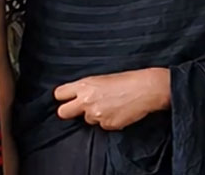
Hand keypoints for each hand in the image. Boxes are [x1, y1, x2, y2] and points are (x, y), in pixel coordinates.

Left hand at [54, 68, 169, 130]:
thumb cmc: (126, 80)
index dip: (63, 98)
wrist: (146, 89)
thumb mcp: (101, 79)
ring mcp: (96, 114)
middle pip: (62, 112)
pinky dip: (109, 120)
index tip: (67, 99)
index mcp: (84, 85)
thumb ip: (86, 89)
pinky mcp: (107, 125)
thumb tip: (78, 97)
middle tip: (79, 109)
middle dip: (69, 112)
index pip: (59, 94)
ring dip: (95, 115)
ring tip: (110, 105)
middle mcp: (86, 100)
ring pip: (87, 120)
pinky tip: (118, 111)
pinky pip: (103, 126)